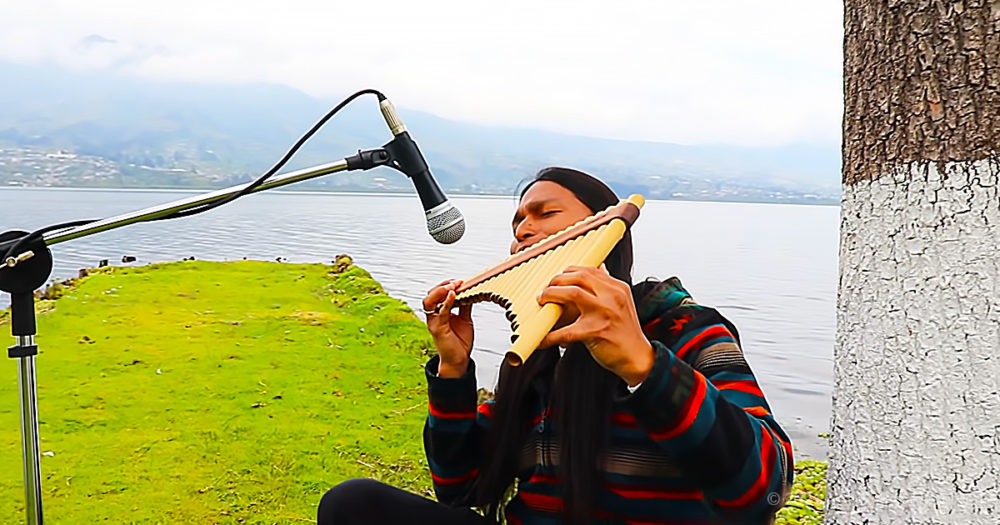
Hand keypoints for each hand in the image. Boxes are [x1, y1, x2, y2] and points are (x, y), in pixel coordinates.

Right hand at [423, 279, 473, 377]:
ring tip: (452, 286)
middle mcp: (433, 316)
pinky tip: (453, 295)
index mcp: (439, 312)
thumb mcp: (465, 319)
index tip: (460, 281)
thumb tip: (471, 293)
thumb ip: (465, 306)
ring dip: (440, 291)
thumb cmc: (460, 342)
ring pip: (429, 301)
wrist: (459, 359)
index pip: (437, 294)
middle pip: (430, 294)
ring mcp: (433, 322)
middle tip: (456, 282)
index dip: (446, 285)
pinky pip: (440, 313)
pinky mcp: (437, 329)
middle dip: (442, 285)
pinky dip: (446, 302)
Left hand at [537, 266, 653, 385]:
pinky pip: (566, 332)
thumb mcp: (621, 303)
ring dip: (551, 295)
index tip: (556, 280)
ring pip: (572, 293)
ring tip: (542, 302)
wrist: (637, 358)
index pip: (588, 270)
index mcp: (617, 288)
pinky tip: (542, 339)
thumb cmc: (625, 332)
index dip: (567, 272)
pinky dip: (550, 336)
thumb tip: (599, 268)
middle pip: (578, 276)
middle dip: (556, 280)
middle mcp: (612, 297)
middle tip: (545, 291)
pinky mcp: (596, 332)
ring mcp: (605, 313)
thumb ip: (608, 287)